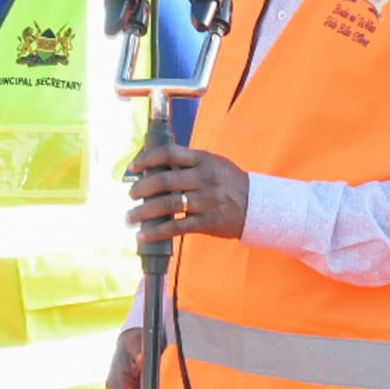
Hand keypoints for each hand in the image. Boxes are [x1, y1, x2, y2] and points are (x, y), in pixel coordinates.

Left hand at [128, 144, 249, 242]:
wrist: (259, 207)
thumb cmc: (230, 184)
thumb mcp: (214, 164)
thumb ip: (188, 163)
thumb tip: (154, 165)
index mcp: (203, 160)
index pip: (170, 153)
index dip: (146, 159)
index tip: (132, 168)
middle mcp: (204, 178)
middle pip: (164, 180)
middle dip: (140, 188)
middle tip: (130, 195)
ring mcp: (206, 201)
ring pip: (167, 204)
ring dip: (143, 212)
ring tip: (130, 217)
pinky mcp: (208, 222)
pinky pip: (177, 227)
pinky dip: (157, 232)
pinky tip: (144, 235)